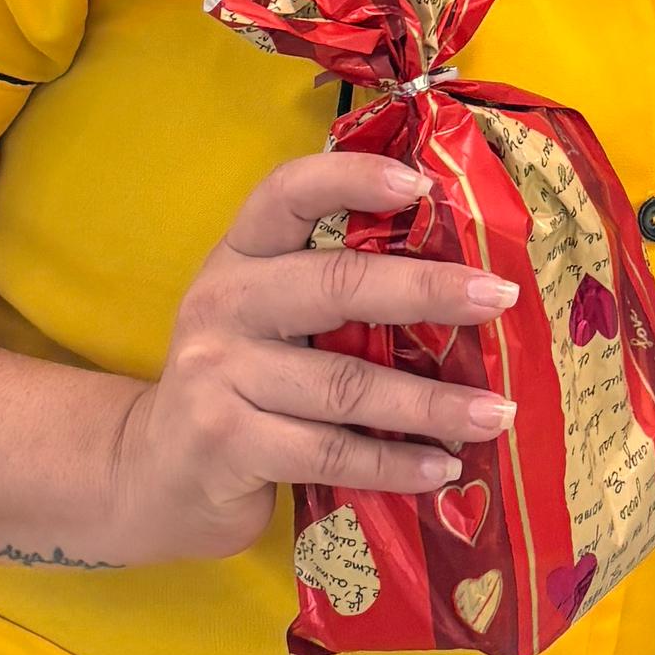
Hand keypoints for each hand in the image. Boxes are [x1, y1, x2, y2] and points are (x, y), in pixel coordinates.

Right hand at [102, 155, 525, 562]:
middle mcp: (223, 304)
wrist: (156, 474)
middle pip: (335, 285)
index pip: (287, 193)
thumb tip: (462, 283)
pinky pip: (329, 455)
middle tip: (499, 297)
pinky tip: (442, 468)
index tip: (421, 184)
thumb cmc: (239, 383)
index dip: (351, 179)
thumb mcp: (267, 320)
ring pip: (344, 385)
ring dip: (429, 402)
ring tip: (496, 411)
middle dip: (426, 289)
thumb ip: (332, 293)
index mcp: (240, 256)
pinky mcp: (225, 445)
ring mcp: (218, 375)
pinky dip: (393, 464)